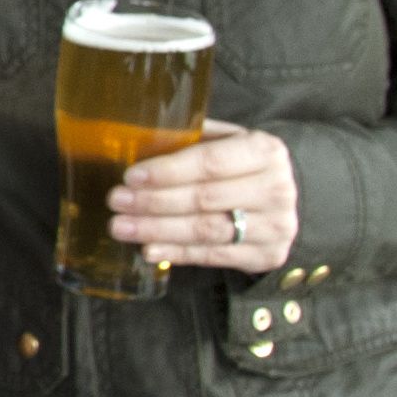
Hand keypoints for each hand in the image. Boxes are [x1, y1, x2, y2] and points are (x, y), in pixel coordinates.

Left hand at [111, 120, 301, 276]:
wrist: (281, 198)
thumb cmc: (240, 164)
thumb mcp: (225, 141)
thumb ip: (190, 140)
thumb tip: (132, 142)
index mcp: (265, 151)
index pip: (211, 162)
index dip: (168, 171)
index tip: (131, 176)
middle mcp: (276, 189)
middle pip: (205, 198)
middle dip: (154, 202)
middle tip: (116, 202)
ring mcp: (275, 226)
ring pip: (207, 231)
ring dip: (158, 230)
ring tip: (122, 227)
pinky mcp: (267, 255)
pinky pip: (214, 256)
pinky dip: (177, 253)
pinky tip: (149, 249)